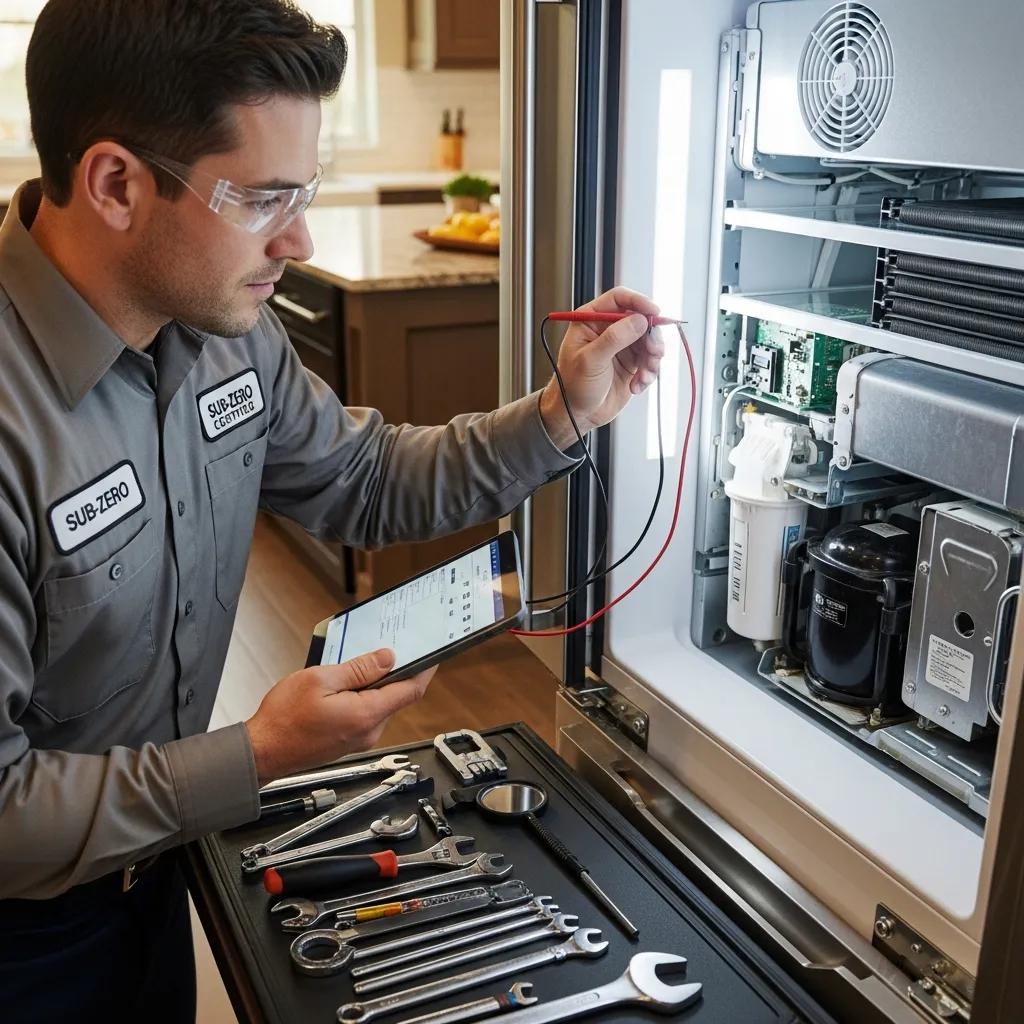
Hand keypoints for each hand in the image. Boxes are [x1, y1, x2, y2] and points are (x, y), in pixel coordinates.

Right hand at [245, 649, 435, 785]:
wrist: (262, 751)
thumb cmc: (284, 719)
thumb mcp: (321, 679)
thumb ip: (359, 669)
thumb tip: (388, 658)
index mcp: (367, 714)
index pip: (411, 690)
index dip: (425, 670)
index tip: (432, 654)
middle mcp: (369, 730)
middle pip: (396, 696)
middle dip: (395, 671)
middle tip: (386, 647)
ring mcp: (359, 738)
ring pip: (380, 704)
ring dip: (375, 684)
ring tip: (355, 665)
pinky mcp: (349, 740)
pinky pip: (366, 713)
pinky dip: (362, 696)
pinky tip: (345, 684)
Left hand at [538, 287, 665, 447]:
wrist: (577, 415)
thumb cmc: (573, 386)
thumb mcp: (590, 360)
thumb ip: (615, 338)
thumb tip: (640, 320)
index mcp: (591, 320)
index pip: (619, 298)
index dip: (638, 302)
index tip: (653, 312)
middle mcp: (609, 330)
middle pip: (641, 319)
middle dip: (651, 336)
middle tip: (653, 352)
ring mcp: (622, 346)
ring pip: (650, 340)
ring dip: (652, 358)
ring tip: (643, 376)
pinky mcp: (632, 364)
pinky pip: (651, 360)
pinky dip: (649, 373)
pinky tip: (637, 386)